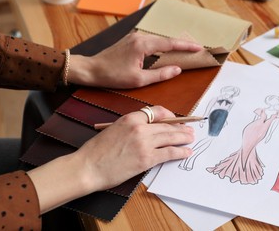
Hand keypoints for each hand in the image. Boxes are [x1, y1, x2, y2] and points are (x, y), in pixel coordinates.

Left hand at [68, 32, 202, 88]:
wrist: (91, 69)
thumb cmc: (112, 76)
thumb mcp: (139, 80)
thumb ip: (160, 74)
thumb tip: (177, 69)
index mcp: (143, 45)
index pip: (170, 43)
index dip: (186, 46)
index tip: (199, 48)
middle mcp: (140, 37)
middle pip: (166, 39)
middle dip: (181, 45)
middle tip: (195, 50)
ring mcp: (134, 37)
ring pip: (158, 40)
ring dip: (171, 45)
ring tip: (184, 51)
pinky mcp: (131, 40)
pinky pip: (151, 41)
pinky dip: (161, 46)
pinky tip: (166, 52)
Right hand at [76, 105, 193, 191]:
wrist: (88, 167)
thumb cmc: (96, 151)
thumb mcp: (113, 129)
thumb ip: (131, 127)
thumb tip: (147, 131)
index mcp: (130, 118)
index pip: (156, 111)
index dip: (169, 115)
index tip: (174, 120)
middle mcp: (139, 128)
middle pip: (167, 125)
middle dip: (181, 127)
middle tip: (189, 130)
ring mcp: (144, 143)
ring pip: (171, 137)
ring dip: (184, 138)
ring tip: (191, 138)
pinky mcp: (147, 159)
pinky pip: (169, 152)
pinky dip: (180, 152)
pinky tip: (186, 152)